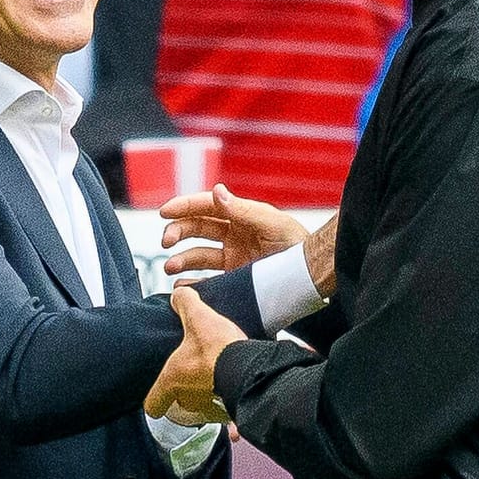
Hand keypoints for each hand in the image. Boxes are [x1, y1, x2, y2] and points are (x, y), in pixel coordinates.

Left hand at [145, 287, 246, 421]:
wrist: (249, 366)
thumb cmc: (218, 348)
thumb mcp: (197, 316)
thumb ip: (184, 302)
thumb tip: (179, 295)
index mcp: (172, 380)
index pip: (153, 404)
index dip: (155, 400)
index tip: (160, 393)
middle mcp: (188, 398)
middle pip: (180, 403)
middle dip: (185, 390)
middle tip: (193, 373)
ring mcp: (209, 407)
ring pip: (203, 407)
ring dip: (207, 395)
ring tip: (215, 376)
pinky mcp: (230, 409)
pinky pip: (225, 411)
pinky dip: (227, 404)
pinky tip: (233, 385)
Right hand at [160, 182, 308, 276]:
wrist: (313, 277)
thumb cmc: (298, 245)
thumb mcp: (273, 225)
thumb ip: (244, 211)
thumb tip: (217, 191)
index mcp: (241, 215)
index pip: (206, 206)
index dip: (184, 207)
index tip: (164, 212)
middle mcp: (234, 234)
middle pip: (196, 228)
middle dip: (177, 232)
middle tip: (166, 241)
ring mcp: (232, 258)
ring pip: (197, 255)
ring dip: (180, 259)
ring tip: (171, 268)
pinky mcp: (234, 279)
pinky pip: (207, 280)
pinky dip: (191, 283)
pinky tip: (182, 286)